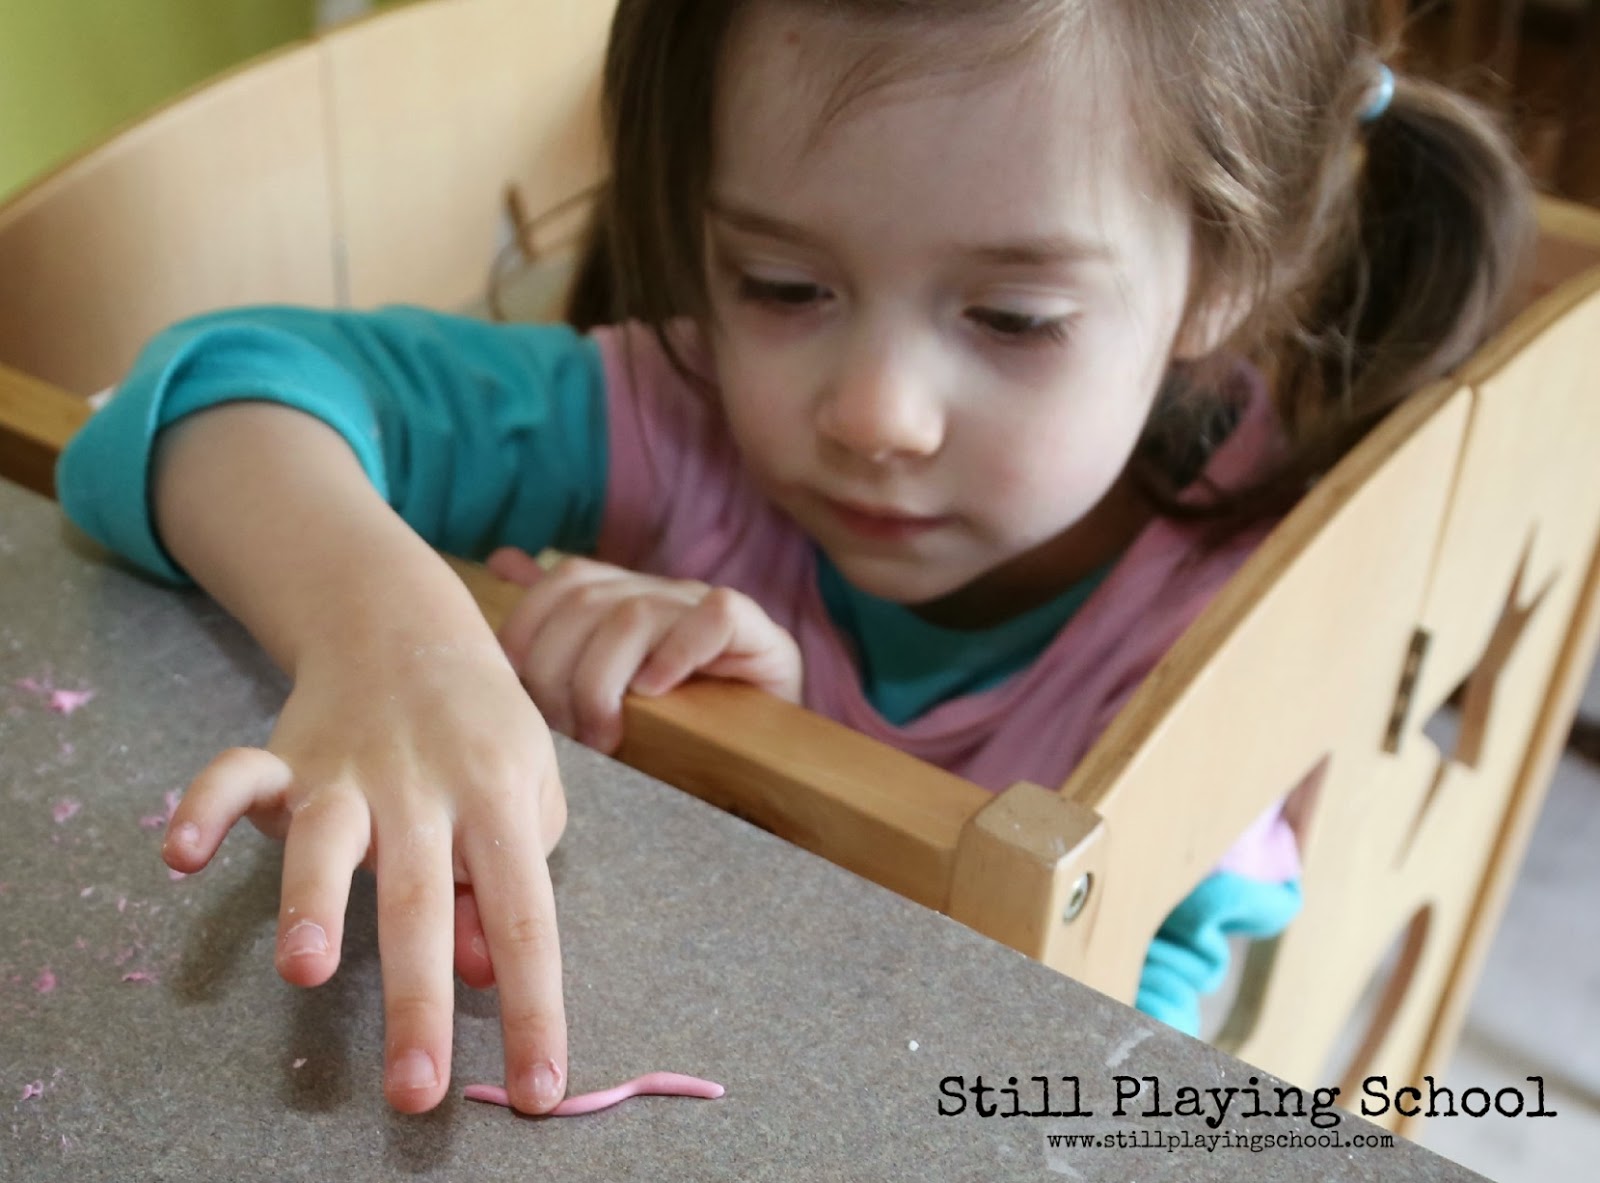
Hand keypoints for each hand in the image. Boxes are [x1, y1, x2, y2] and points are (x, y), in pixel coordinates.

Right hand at [159, 637, 568, 1116]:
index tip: (537, 1090)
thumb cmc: (482, 738)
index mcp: (498, 802)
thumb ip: (504, 884)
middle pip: (422, 899)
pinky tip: (180, 854)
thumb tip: (477, 971)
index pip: (526, 917)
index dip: (533, 1005)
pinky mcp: (285, 756)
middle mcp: (425, 789)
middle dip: (417, 1001)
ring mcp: (349, 771)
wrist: (410, 631)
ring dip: (315, 900)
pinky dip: (205, 807)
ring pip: (328, 838)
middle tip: (413, 1091)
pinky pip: (237, 775)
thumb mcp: (526, 797)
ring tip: (306, 969)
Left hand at [486, 547, 802, 753]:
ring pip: (638, 614)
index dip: (531, 631)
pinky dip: (679, 651)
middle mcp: (665, 593)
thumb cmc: (671, 732)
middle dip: (562, 674)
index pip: (565, 581)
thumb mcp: (603, 689)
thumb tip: (503, 561)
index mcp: (626, 597)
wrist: (766, 758)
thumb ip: (558, 630)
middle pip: (589, 601)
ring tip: (606, 734)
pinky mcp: (760, 635)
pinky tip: (659, 692)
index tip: (522, 694)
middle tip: (569, 736)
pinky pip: (715, 616)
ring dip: (606, 682)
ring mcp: (710, 610)